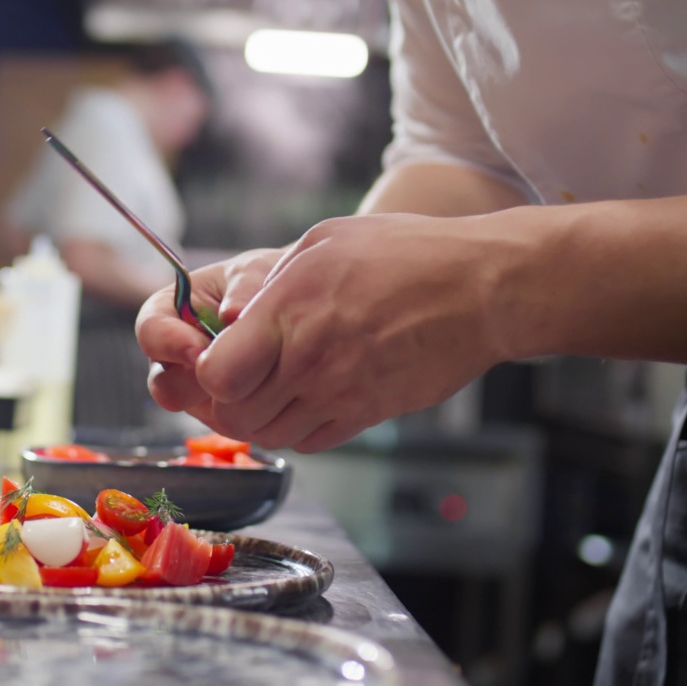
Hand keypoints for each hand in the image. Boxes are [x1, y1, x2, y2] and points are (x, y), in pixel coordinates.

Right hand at [136, 248, 286, 411]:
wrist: (299, 308)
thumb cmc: (266, 282)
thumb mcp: (255, 272)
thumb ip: (242, 286)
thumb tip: (231, 314)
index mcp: (170, 314)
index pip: (150, 332)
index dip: (168, 343)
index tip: (199, 348)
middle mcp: (176, 358)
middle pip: (164, 386)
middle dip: (195, 382)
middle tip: (232, 371)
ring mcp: (198, 391)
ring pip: (198, 411)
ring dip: (228, 399)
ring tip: (265, 373)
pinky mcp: (225, 414)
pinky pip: (230, 425)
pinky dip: (252, 410)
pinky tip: (277, 387)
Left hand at [160, 213, 517, 452]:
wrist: (480, 289)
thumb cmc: (402, 254)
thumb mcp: (321, 243)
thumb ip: (266, 283)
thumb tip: (230, 313)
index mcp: (288, 312)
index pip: (216, 375)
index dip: (206, 374)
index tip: (218, 357)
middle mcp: (309, 360)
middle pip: (235, 416)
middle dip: (227, 402)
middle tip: (239, 379)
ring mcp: (340, 393)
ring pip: (270, 436)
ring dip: (260, 418)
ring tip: (274, 386)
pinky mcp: (367, 414)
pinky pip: (312, 443)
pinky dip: (299, 429)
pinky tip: (308, 397)